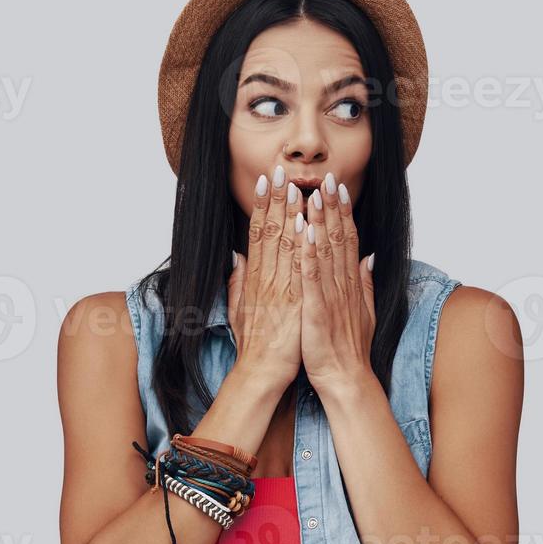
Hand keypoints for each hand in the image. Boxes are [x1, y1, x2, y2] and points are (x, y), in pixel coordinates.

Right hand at [227, 164, 306, 392]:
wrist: (262, 373)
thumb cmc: (255, 343)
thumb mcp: (241, 308)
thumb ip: (238, 281)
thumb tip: (236, 257)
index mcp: (256, 278)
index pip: (259, 234)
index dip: (264, 206)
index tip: (268, 182)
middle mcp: (266, 279)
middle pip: (270, 232)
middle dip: (276, 200)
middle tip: (281, 170)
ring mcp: (280, 290)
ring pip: (284, 246)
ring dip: (289, 215)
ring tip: (294, 186)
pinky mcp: (294, 304)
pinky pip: (299, 271)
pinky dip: (302, 248)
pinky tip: (306, 227)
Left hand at [299, 172, 374, 392]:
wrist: (345, 378)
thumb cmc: (347, 348)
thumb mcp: (363, 311)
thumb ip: (365, 283)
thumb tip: (370, 258)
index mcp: (349, 283)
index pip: (346, 239)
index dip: (342, 212)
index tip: (336, 187)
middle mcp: (342, 284)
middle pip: (338, 238)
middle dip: (332, 207)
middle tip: (327, 178)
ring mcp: (330, 295)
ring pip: (325, 251)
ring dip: (320, 221)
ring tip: (313, 194)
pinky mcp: (316, 309)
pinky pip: (311, 277)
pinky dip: (308, 254)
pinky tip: (303, 232)